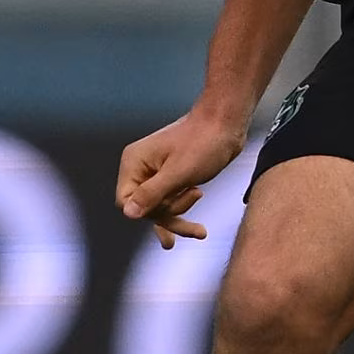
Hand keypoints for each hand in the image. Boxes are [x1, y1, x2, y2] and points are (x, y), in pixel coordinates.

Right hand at [117, 109, 247, 249]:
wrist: (227, 124)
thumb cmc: (204, 142)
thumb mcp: (179, 173)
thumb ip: (152, 194)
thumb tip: (128, 213)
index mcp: (134, 163)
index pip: (126, 200)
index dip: (147, 212)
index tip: (168, 212)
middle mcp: (141, 168)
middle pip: (144, 207)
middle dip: (169, 215)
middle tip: (194, 223)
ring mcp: (157, 173)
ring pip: (159, 207)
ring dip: (179, 216)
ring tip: (199, 230)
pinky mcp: (173, 177)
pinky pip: (171, 201)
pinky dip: (182, 212)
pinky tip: (197, 230)